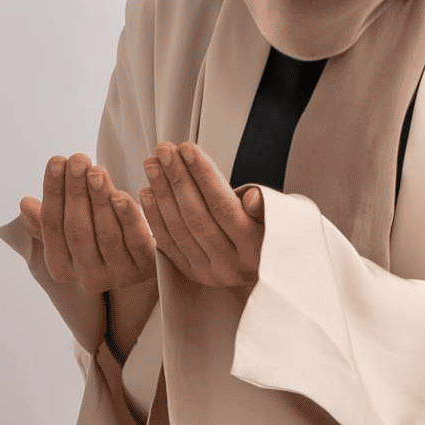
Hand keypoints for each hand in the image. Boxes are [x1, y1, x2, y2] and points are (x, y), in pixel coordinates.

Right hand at [19, 152, 155, 292]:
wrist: (140, 266)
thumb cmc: (100, 241)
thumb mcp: (73, 233)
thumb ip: (50, 221)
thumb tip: (25, 204)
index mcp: (62, 268)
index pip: (53, 227)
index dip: (54, 193)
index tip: (57, 161)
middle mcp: (87, 277)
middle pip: (77, 230)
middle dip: (75, 192)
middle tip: (78, 159)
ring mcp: (117, 274)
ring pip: (105, 233)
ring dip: (99, 198)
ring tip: (96, 170)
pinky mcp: (143, 267)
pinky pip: (134, 239)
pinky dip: (127, 216)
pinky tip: (120, 194)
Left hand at [140, 140, 263, 288]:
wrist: (264, 265)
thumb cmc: (269, 230)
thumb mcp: (277, 217)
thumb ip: (264, 206)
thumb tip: (251, 199)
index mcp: (255, 249)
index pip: (223, 207)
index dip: (203, 176)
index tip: (188, 148)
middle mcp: (231, 265)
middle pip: (197, 217)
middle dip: (177, 179)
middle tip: (163, 149)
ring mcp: (210, 273)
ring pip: (179, 229)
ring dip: (162, 193)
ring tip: (152, 163)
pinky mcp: (193, 276)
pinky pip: (169, 244)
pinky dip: (156, 217)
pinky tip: (147, 192)